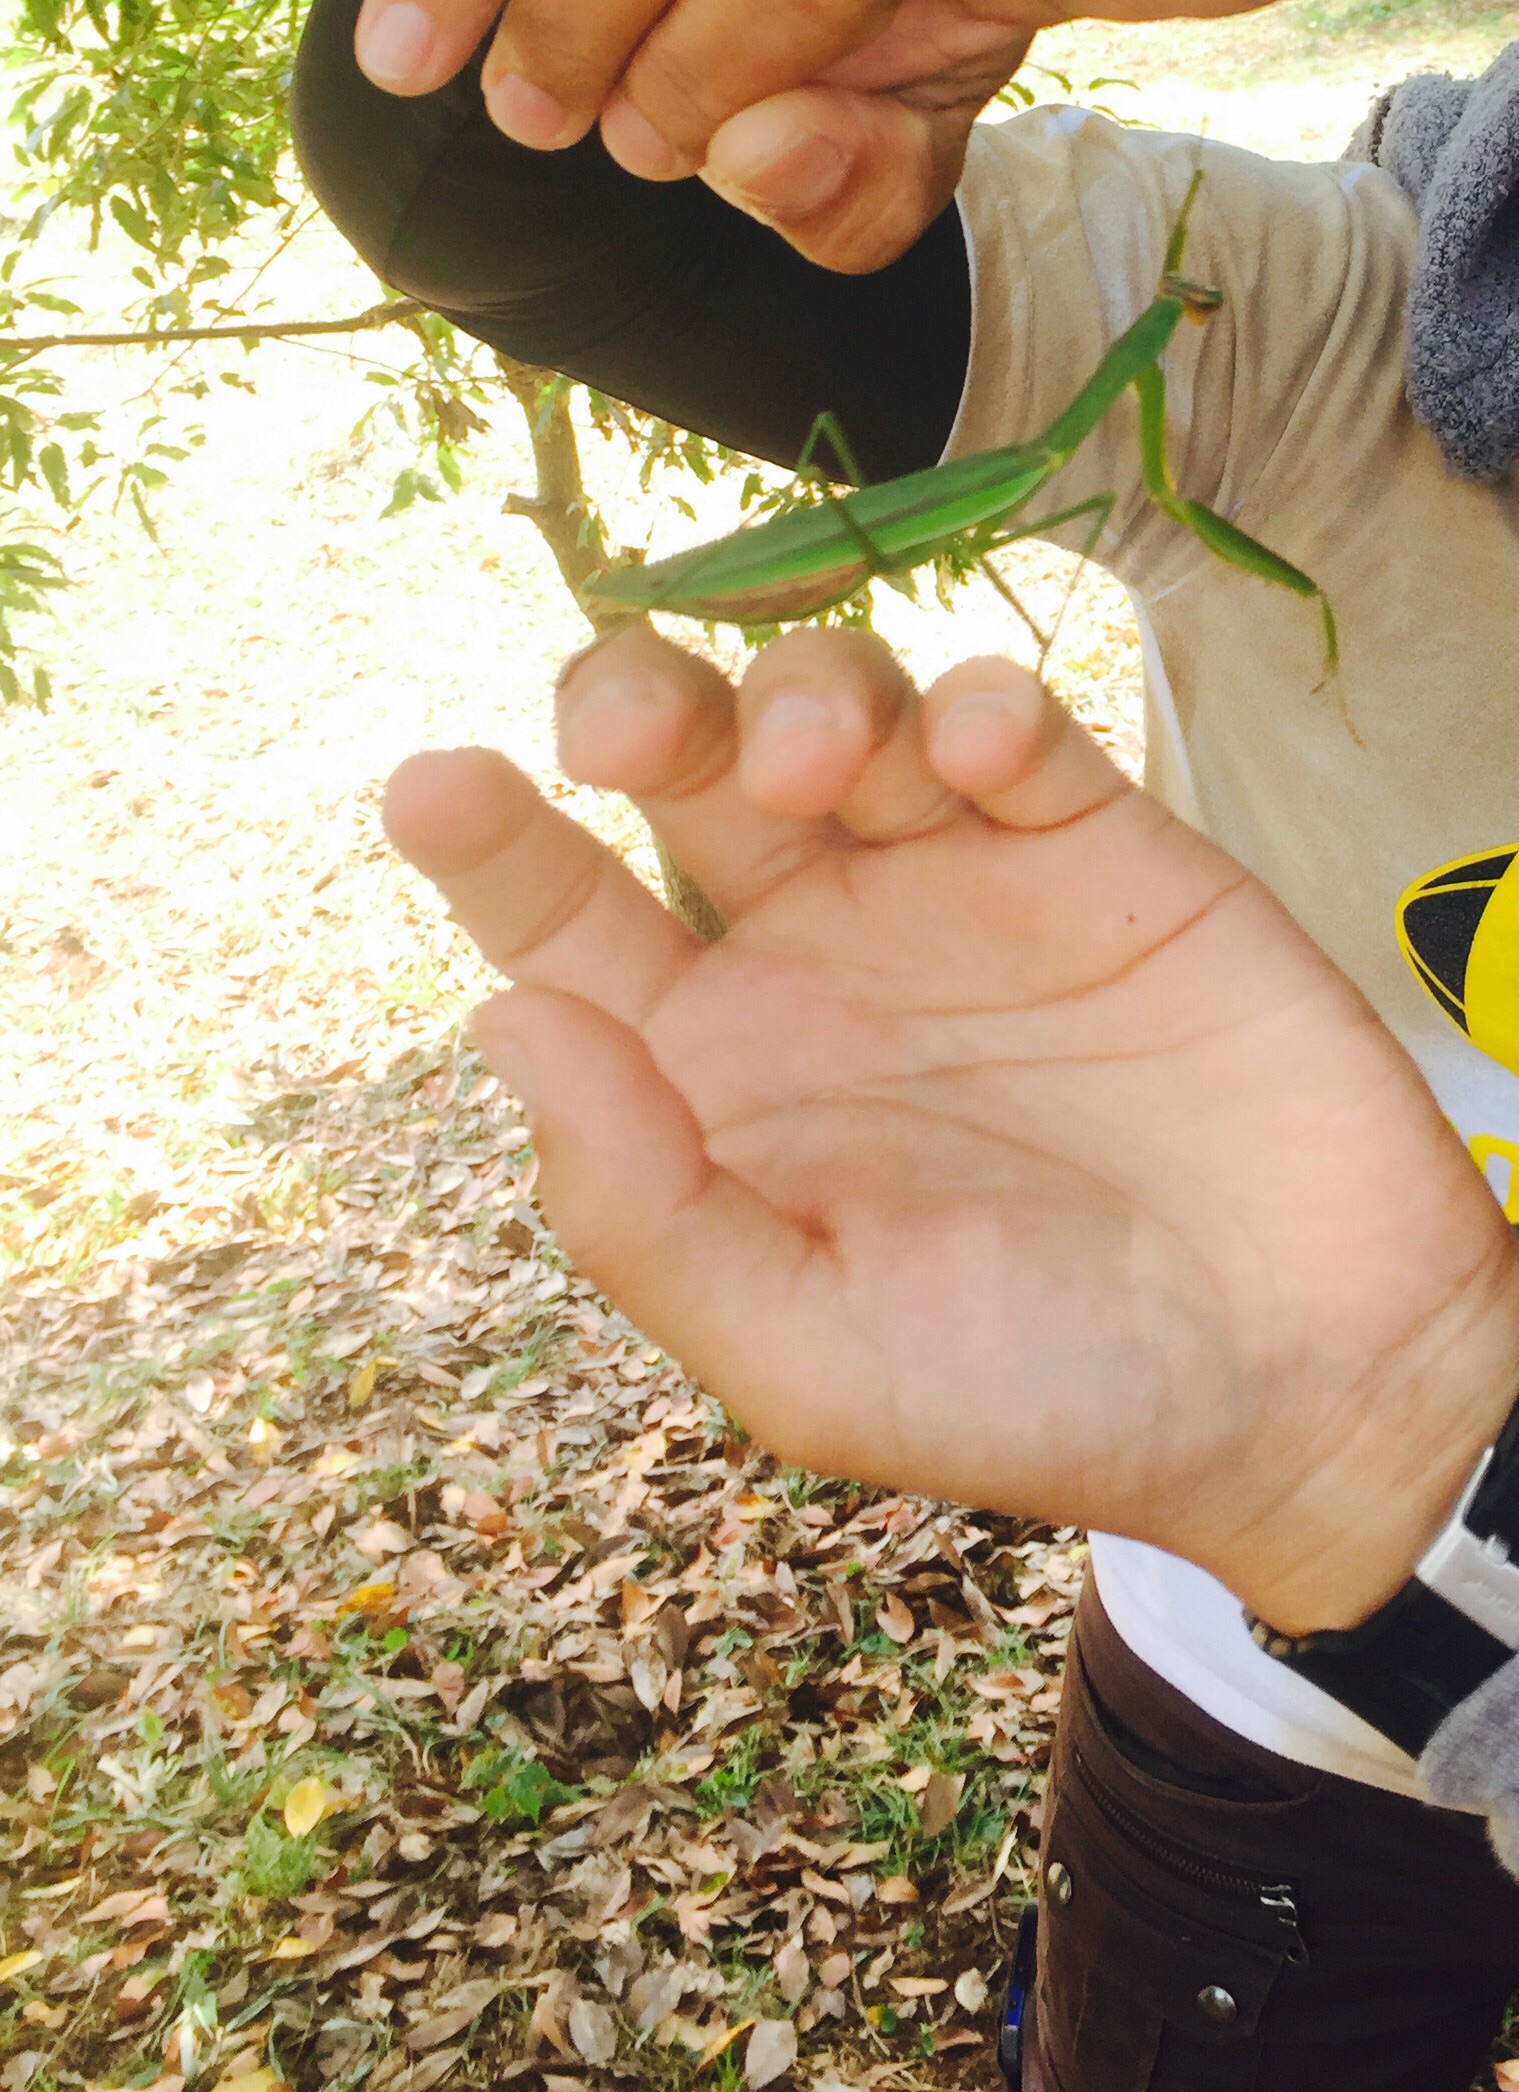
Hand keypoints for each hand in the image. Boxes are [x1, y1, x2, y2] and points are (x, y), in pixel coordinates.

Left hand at [385, 626, 1518, 1633]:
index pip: (566, 923)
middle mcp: (816, 956)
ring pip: (836, 708)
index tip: (433, 788)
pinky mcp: (1103, 848)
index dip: (491, 849)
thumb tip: (504, 1020)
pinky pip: (1015, 727)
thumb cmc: (1043, 1395)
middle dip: (638, 707)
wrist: (1313, 1386)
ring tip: (826, 769)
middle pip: (682, 768)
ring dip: (806, 695)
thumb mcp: (808, 1353)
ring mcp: (958, 886)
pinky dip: (979, 707)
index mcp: (716, 1072)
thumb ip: (645, 1204)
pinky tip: (975, 752)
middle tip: (635, 735)